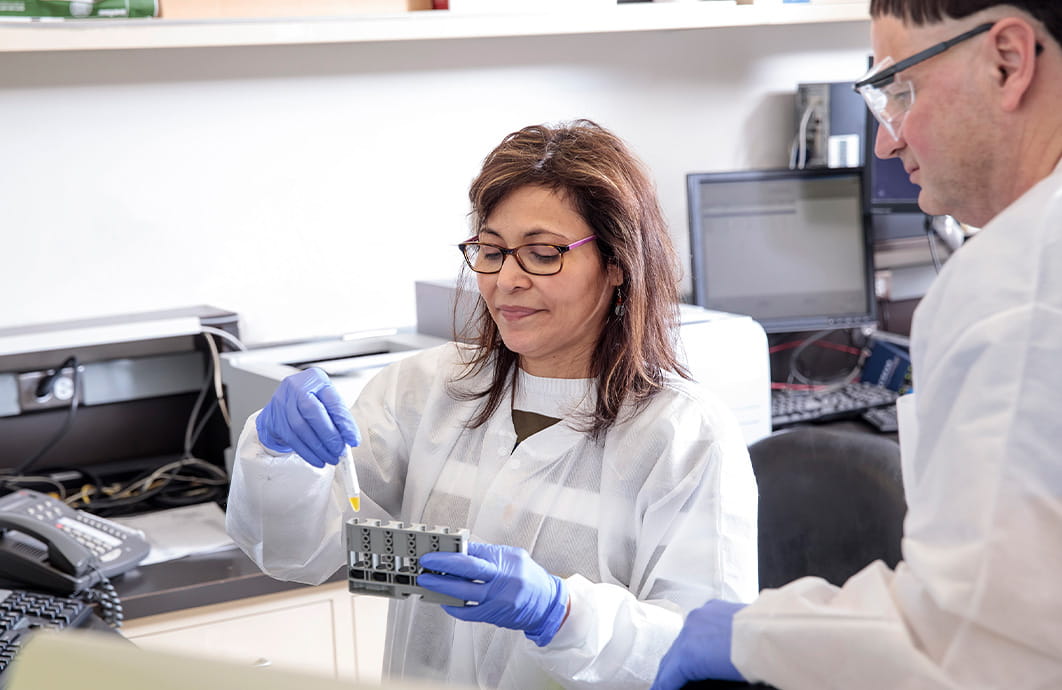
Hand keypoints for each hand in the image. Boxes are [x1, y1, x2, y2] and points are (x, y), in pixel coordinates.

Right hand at [255, 368, 360, 467]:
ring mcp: (281, 401)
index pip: (332, 401)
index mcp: (315, 379)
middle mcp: (296, 387)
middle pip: (312, 412)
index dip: (344, 422)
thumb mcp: (328, 400)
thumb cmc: (312, 399)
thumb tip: (350, 438)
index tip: (353, 440)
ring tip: (330, 458)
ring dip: (317, 448)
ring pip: (299, 428)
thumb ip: (338, 416)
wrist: (287, 400)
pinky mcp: (274, 417)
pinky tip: (317, 459)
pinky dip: (306, 452)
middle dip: (328, 436)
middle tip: (340, 451)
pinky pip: (290, 438)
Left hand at [418, 542, 568, 646]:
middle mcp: (504, 578)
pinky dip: (454, 606)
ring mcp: (499, 598)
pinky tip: (445, 601)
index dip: (452, 551)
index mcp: (507, 560)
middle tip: (426, 563)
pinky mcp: (495, 614)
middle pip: (468, 569)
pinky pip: (468, 612)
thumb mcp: (514, 558)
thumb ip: (489, 555)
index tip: (435, 551)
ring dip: (442, 586)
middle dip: (443, 565)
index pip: (475, 552)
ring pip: (464, 592)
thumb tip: (461, 552)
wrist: (548, 604)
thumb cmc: (530, 578)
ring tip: (429, 582)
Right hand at [650, 599, 746, 689]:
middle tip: (664, 683)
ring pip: (684, 639)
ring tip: (679, 670)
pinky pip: (697, 626)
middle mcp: (690, 628)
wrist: (775, 634)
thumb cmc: (753, 659)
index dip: (663, 686)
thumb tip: (696, 680)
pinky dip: (693, 639)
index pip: (668, 674)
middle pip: (672, 656)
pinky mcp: (715, 607)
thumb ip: (699, 678)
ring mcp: (702, 615)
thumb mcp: (719, 678)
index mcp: (688, 650)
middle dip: (667, 672)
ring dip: (680, 654)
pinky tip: (697, 648)